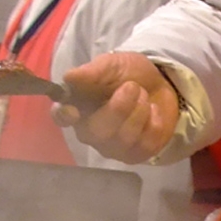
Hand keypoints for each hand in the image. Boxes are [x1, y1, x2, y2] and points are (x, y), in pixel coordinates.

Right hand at [54, 49, 179, 162]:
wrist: (159, 84)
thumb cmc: (127, 75)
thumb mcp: (112, 65)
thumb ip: (92, 72)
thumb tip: (69, 77)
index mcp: (77, 107)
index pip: (60, 117)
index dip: (63, 116)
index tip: (73, 111)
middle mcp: (90, 132)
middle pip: (97, 131)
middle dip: (119, 107)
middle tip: (133, 87)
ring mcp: (112, 147)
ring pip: (124, 139)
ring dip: (139, 111)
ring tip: (144, 96)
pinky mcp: (135, 155)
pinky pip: (145, 144)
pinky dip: (154, 123)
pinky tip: (153, 111)